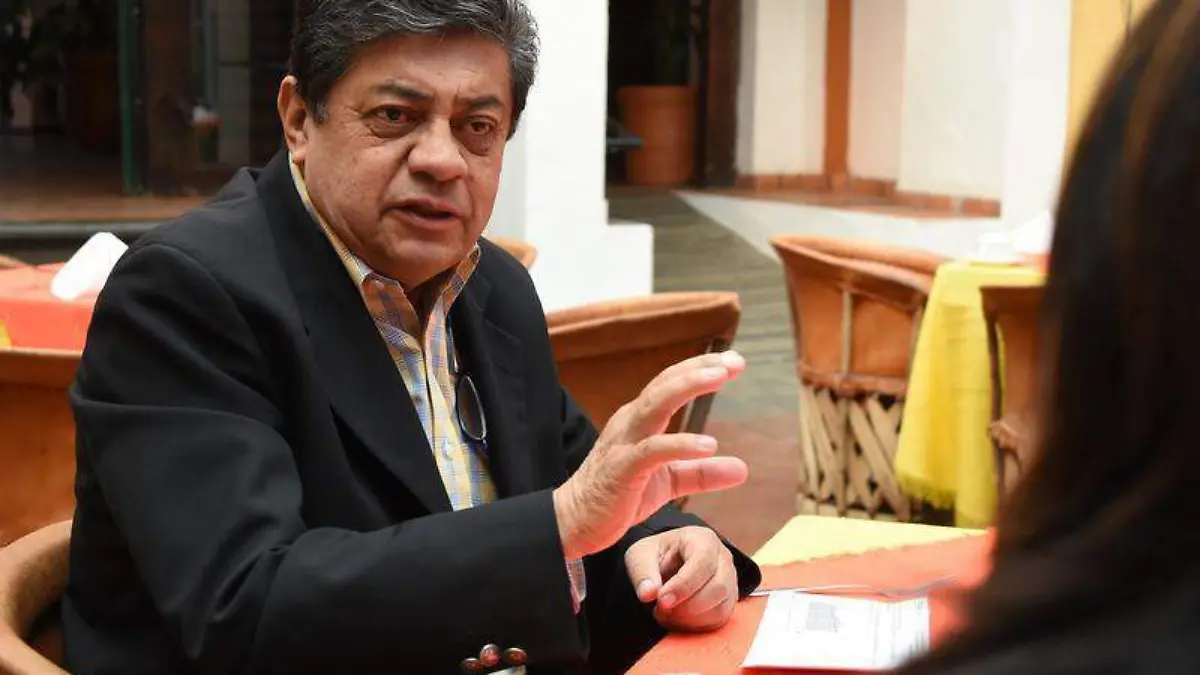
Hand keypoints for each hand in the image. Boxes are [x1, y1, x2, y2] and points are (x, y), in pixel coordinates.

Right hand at [552, 351, 747, 559]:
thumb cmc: (619, 495)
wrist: (576, 521)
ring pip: (656, 404)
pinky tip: (708, 445)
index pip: (670, 383)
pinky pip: (652, 450)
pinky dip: (680, 444)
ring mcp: (624, 443)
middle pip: (665, 383)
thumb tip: (742, 469)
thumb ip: (702, 473)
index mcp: (641, 420)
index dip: (700, 367)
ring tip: (719, 376)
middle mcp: (631, 422)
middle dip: (699, 368)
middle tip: (734, 361)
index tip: (733, 361)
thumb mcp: (668, 482)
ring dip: (688, 386)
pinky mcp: (622, 468)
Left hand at [624, 526, 738, 631]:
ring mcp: (730, 581)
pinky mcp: (728, 602)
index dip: (683, 585)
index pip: (703, 562)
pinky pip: (718, 621)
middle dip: (687, 606)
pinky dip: (694, 626)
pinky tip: (676, 619)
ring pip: (720, 608)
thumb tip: (647, 593)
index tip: (661, 601)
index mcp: (702, 539)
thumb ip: (643, 573)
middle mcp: (723, 558)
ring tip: (665, 613)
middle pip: (718, 587)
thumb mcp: (640, 556)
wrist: (666, 563)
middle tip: (660, 608)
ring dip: (689, 619)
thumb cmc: (656, 556)